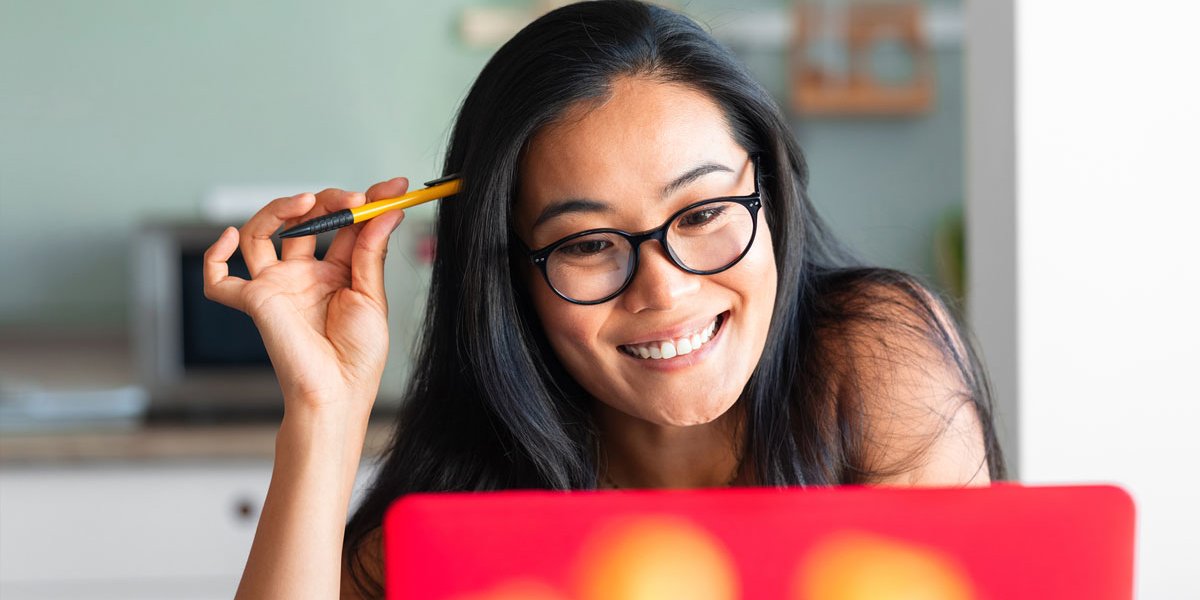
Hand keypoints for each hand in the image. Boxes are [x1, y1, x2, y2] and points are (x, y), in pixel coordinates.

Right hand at [203, 177, 409, 414]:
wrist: (337, 393)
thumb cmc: (358, 356)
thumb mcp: (372, 295)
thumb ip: (372, 249)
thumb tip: (388, 208)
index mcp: (336, 274)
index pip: (344, 226)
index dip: (365, 203)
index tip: (393, 186)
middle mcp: (303, 275)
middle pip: (304, 222)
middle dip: (329, 201)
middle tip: (354, 198)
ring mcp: (277, 286)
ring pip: (260, 234)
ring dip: (281, 209)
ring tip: (309, 201)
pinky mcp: (255, 301)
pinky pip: (219, 280)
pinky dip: (214, 256)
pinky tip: (229, 236)